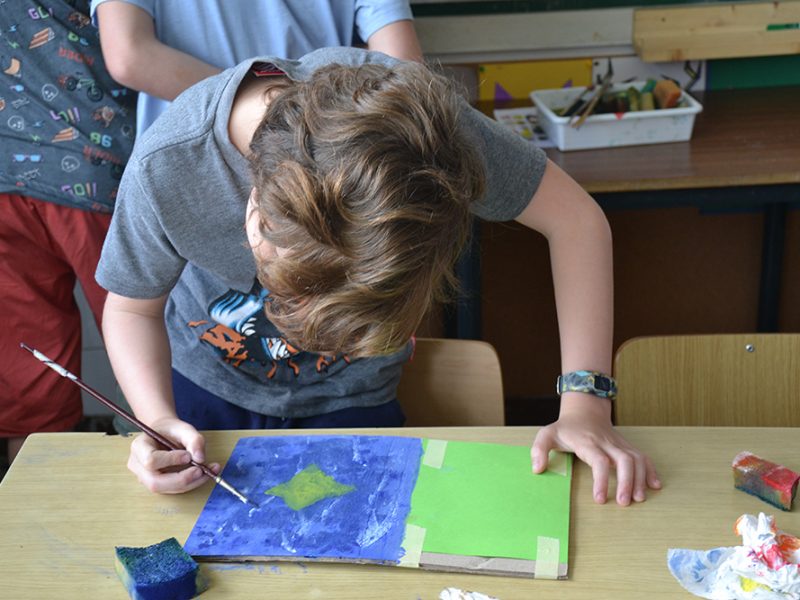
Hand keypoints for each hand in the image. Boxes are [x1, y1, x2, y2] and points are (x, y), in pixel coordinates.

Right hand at [127, 417, 220, 493]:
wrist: (165, 434)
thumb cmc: (171, 430)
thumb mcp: (184, 428)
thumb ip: (194, 440)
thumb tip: (200, 459)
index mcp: (139, 446)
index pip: (150, 460)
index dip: (170, 460)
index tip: (188, 456)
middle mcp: (137, 465)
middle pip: (155, 482)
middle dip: (181, 479)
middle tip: (202, 470)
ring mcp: (144, 478)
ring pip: (165, 489)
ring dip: (190, 483)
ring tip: (208, 471)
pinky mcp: (156, 484)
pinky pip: (172, 489)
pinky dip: (190, 483)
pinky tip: (204, 474)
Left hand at [531, 394, 660, 505]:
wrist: (585, 410)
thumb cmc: (565, 427)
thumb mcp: (546, 434)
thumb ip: (539, 450)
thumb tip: (537, 469)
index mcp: (587, 442)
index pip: (598, 461)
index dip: (601, 480)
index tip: (600, 499)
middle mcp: (606, 443)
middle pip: (624, 460)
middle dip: (627, 482)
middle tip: (625, 503)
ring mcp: (618, 444)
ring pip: (636, 459)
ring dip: (641, 479)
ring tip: (639, 499)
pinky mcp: (626, 446)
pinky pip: (642, 456)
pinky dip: (651, 470)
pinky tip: (654, 485)